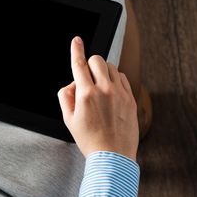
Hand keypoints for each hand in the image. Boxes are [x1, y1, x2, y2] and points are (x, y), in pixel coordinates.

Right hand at [57, 36, 138, 160]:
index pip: (80, 64)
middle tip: (88, 78)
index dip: (76, 49)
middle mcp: (104, 90)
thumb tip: (72, 83)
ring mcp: (120, 93)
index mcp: (86, 94)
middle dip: (90, 64)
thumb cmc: (90, 140)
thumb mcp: (68, 119)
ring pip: (112, 67)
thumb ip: (65, 96)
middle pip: (98, 60)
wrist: (113, 156)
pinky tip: (111, 92)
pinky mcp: (131, 98)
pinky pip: (123, 77)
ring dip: (103, 72)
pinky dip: (116, 79)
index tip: (77, 41)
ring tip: (100, 88)